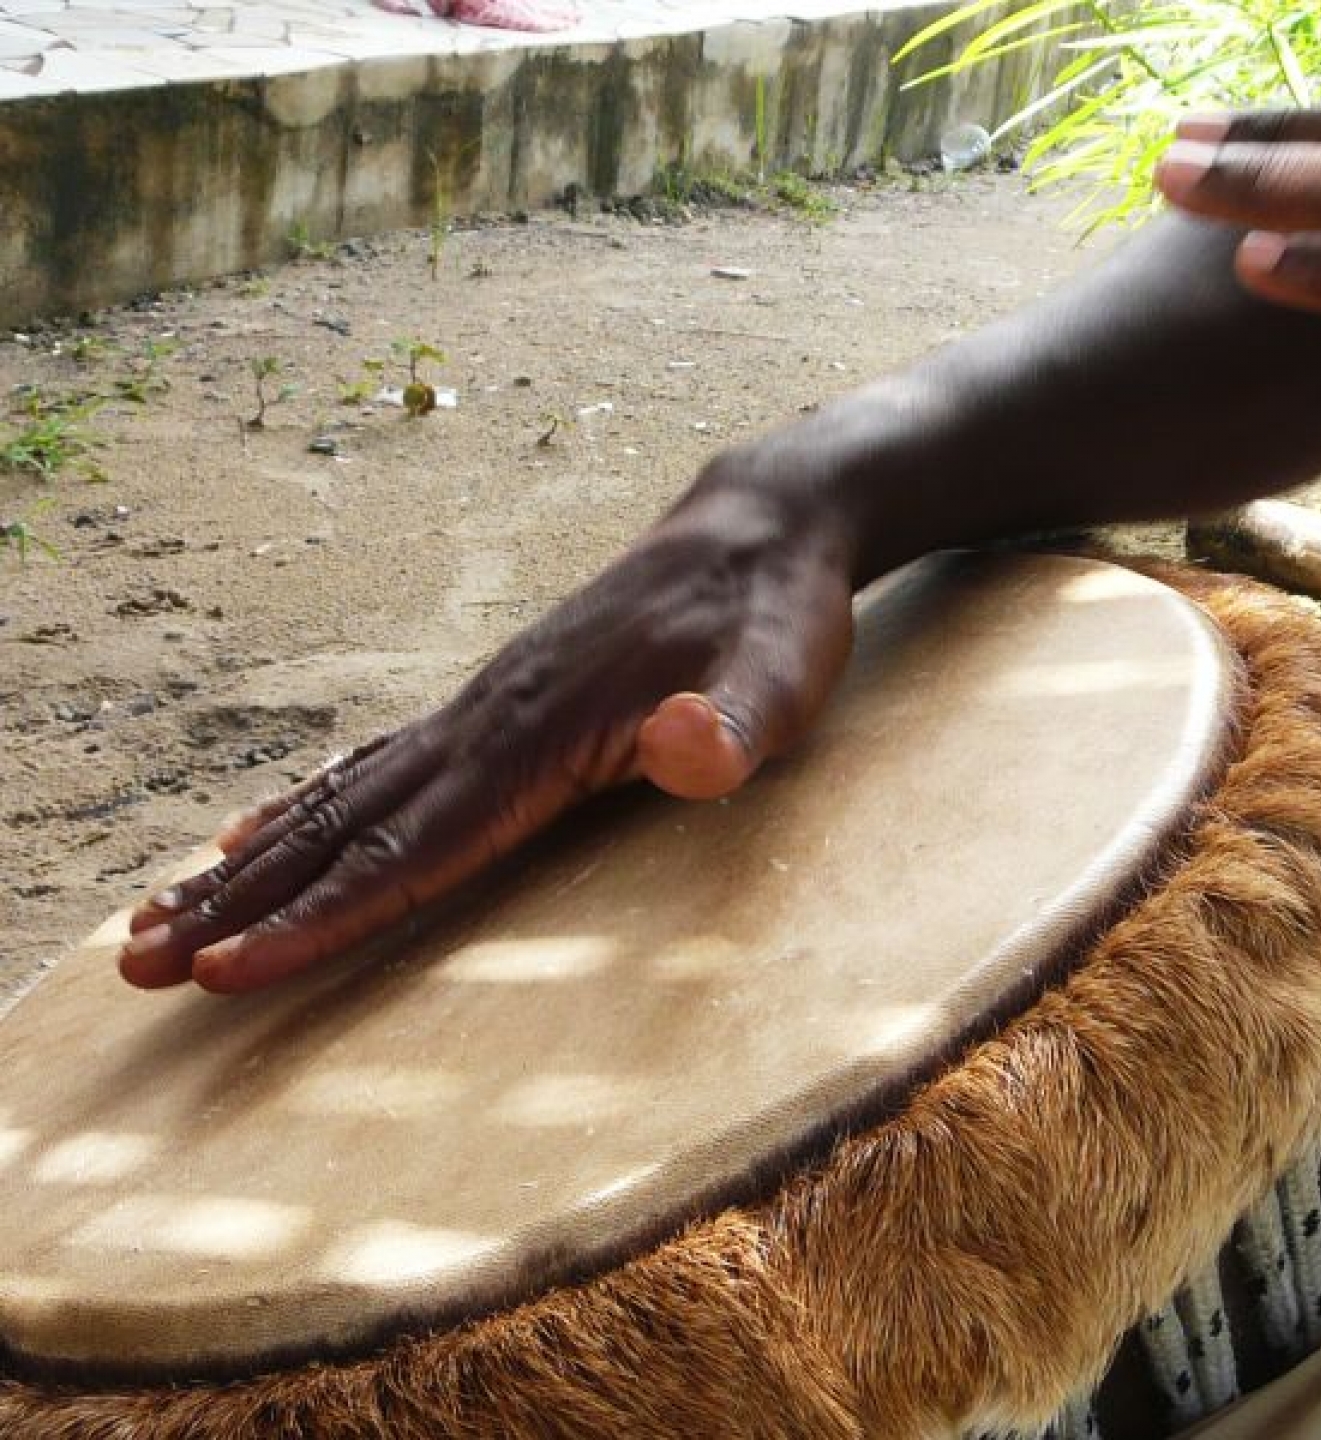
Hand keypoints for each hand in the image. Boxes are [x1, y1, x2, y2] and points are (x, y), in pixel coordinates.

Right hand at [118, 469, 855, 991]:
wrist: (760, 528)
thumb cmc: (777, 619)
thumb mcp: (786, 674)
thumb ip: (738, 721)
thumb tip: (688, 748)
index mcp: (545, 733)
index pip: (414, 846)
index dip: (322, 916)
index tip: (230, 974)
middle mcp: (489, 718)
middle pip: (343, 827)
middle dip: (242, 906)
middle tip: (135, 969)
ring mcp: (483, 706)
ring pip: (338, 797)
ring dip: (247, 867)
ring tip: (152, 920)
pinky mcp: (496, 703)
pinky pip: (373, 765)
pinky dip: (302, 808)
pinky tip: (255, 836)